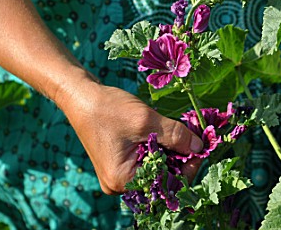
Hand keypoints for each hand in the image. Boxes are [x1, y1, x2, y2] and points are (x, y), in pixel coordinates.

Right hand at [57, 78, 203, 193]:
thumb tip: (199, 146)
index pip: (166, 183)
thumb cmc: (108, 109)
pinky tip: (161, 133)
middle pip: (161, 177)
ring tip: (176, 132)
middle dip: (178, 157)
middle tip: (191, 136)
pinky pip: (145, 162)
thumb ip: (176, 136)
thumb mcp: (146, 120)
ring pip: (155, 168)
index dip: (187, 166)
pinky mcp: (118, 164)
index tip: (200, 147)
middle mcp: (119, 185)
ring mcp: (118, 175)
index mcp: (123, 180)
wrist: (81, 96)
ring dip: (168, 151)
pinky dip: (157, 148)